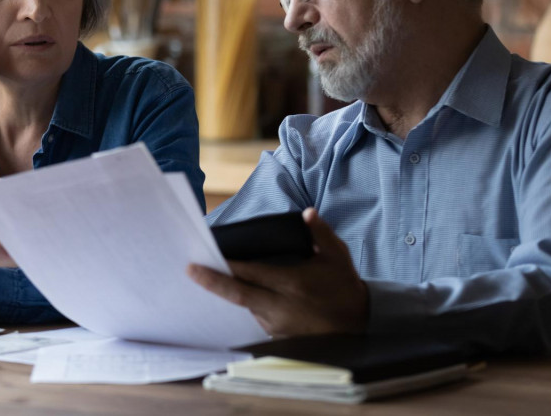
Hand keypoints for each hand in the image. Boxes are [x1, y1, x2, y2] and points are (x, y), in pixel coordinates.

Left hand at [188, 208, 368, 337]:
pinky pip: (254, 319)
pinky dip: (243, 306)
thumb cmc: (344, 286)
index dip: (228, 266)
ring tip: (206, 278)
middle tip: (190, 271)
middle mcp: (281, 307)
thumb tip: (307, 213)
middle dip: (212, 282)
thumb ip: (320, 233)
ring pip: (244, 308)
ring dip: (227, 294)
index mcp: (292, 284)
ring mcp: (278, 325)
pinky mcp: (277, 336)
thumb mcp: (337, 256)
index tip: (207, 256)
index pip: (252, 274)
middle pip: (238, 295)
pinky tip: (231, 294)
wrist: (359, 324)